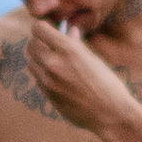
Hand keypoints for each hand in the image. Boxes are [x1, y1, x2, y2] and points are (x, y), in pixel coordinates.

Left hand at [6, 10, 141, 141]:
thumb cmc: (107, 84)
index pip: (38, 29)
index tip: (48, 29)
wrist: (110, 114)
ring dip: (39, 59)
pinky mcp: (47, 95)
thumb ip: (77, 44)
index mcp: (67, 49)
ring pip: (31, 63)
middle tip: (49, 44)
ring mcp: (48, 81)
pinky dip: (43, 75)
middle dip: (39, 42)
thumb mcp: (94, 59)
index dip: (42, 27)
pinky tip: (58, 78)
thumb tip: (70, 30)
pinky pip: (37, 79)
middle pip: (31, 45)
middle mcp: (53, 63)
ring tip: (54, 61)